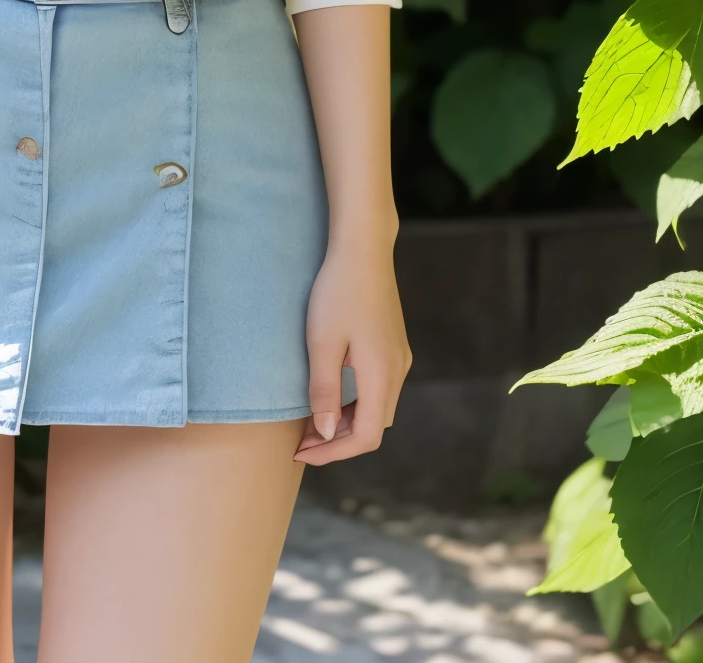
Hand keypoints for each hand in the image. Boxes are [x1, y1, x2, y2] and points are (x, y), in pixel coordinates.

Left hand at [294, 242, 410, 464]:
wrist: (363, 248)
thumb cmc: (337, 292)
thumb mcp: (322, 342)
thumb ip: (324, 390)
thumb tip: (326, 432)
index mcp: (382, 375)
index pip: (367, 436)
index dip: (334, 452)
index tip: (302, 453)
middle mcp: (398, 371)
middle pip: (374, 426)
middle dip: (339, 440)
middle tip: (303, 440)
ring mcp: (399, 357)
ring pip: (378, 407)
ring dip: (348, 421)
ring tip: (313, 421)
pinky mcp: (393, 344)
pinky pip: (379, 388)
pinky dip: (357, 402)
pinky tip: (333, 393)